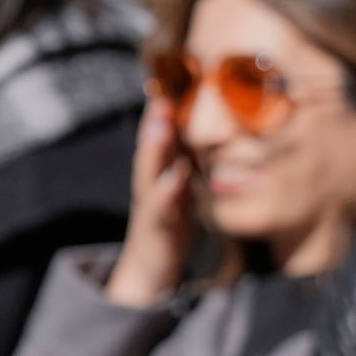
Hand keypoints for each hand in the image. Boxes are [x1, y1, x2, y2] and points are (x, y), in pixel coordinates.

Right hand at [101, 100, 196, 308]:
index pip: (163, 143)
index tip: (174, 81)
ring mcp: (150, 211)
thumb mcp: (182, 195)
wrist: (150, 274)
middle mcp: (150, 189)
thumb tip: (206, 137)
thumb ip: (187, 167)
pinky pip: (158, 212)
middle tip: (162, 96)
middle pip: (152, 153)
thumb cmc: (169, 229)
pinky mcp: (154, 233)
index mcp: (160, 179)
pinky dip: (165, 194)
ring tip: (161, 125)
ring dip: (154, 150)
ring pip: (149, 175)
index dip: (165, 115)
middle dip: (155, 125)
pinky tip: (175, 179)